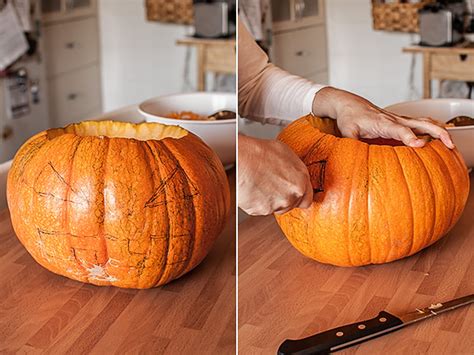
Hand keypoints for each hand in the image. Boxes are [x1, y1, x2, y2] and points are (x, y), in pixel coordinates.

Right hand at [238, 135, 312, 215]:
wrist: (240, 160)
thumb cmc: (260, 153)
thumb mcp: (285, 154)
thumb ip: (295, 170)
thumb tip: (294, 173)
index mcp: (301, 182)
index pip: (307, 200)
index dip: (298, 197)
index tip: (292, 194)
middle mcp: (291, 196)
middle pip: (290, 205)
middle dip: (283, 198)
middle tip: (271, 185)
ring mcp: (276, 205)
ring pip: (275, 208)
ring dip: (269, 200)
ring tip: (259, 184)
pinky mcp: (260, 210)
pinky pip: (259, 209)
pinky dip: (255, 202)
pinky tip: (252, 188)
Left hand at [312, 87, 453, 148]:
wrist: (349, 104)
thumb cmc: (349, 118)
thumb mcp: (347, 132)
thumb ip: (352, 144)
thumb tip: (354, 158)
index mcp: (382, 123)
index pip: (399, 130)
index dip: (409, 137)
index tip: (420, 145)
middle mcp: (394, 119)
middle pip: (419, 123)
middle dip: (435, 133)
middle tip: (448, 144)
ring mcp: (399, 119)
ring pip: (423, 121)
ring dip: (438, 130)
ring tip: (450, 143)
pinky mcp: (400, 121)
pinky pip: (420, 123)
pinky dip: (433, 128)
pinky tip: (442, 136)